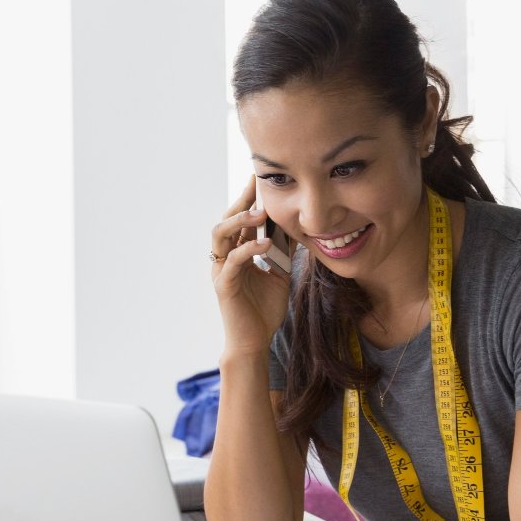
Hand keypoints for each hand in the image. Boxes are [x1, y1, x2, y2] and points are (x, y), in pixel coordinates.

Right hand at [212, 180, 292, 354]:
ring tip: (259, 212)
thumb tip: (299, 230)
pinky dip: (249, 249)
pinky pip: (234, 260)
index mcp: (237, 253)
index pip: (241, 220)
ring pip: (221, 235)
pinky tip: (266, 244)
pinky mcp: (224, 284)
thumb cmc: (263, 311)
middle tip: (256, 182)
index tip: (261, 179)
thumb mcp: (280, 274)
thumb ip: (284, 253)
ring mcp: (222, 269)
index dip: (249, 199)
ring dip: (239, 220)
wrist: (254, 341)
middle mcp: (225, 257)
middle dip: (241, 199)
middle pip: (226, 219)